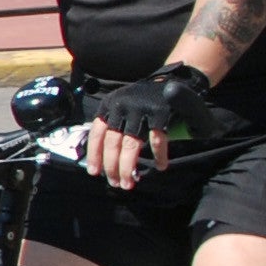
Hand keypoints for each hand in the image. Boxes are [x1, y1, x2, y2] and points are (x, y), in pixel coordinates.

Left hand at [86, 64, 214, 190]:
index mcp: (109, 106)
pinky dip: (159, 155)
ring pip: (131, 145)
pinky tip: (160, 166)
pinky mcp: (160, 113)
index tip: (94, 172)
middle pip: (113, 143)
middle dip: (112, 167)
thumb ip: (112, 125)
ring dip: (128, 167)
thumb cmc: (142, 101)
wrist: (171, 81)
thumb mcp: (121, 107)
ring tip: (130, 183)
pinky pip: (157, 140)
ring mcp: (141, 109)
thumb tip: (102, 157)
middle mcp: (122, 107)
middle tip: (115, 183)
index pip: (97, 134)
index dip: (94, 155)